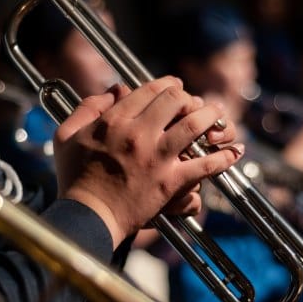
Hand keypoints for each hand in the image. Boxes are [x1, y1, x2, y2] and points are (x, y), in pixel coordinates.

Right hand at [54, 76, 241, 245]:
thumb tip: (112, 90)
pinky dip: (224, 158)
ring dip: (211, 117)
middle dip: (189, 97)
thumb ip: (87, 107)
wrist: (87, 217)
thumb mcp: (67, 135)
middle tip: (195, 102)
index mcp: (115, 120)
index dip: (167, 84)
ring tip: (218, 117)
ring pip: (194, 125)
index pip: (150, 90)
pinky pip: (204, 166)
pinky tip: (235, 152)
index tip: (175, 86)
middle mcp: (139, 134)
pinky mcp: (170, 183)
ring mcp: (157, 158)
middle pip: (175, 100)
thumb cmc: (74, 179)